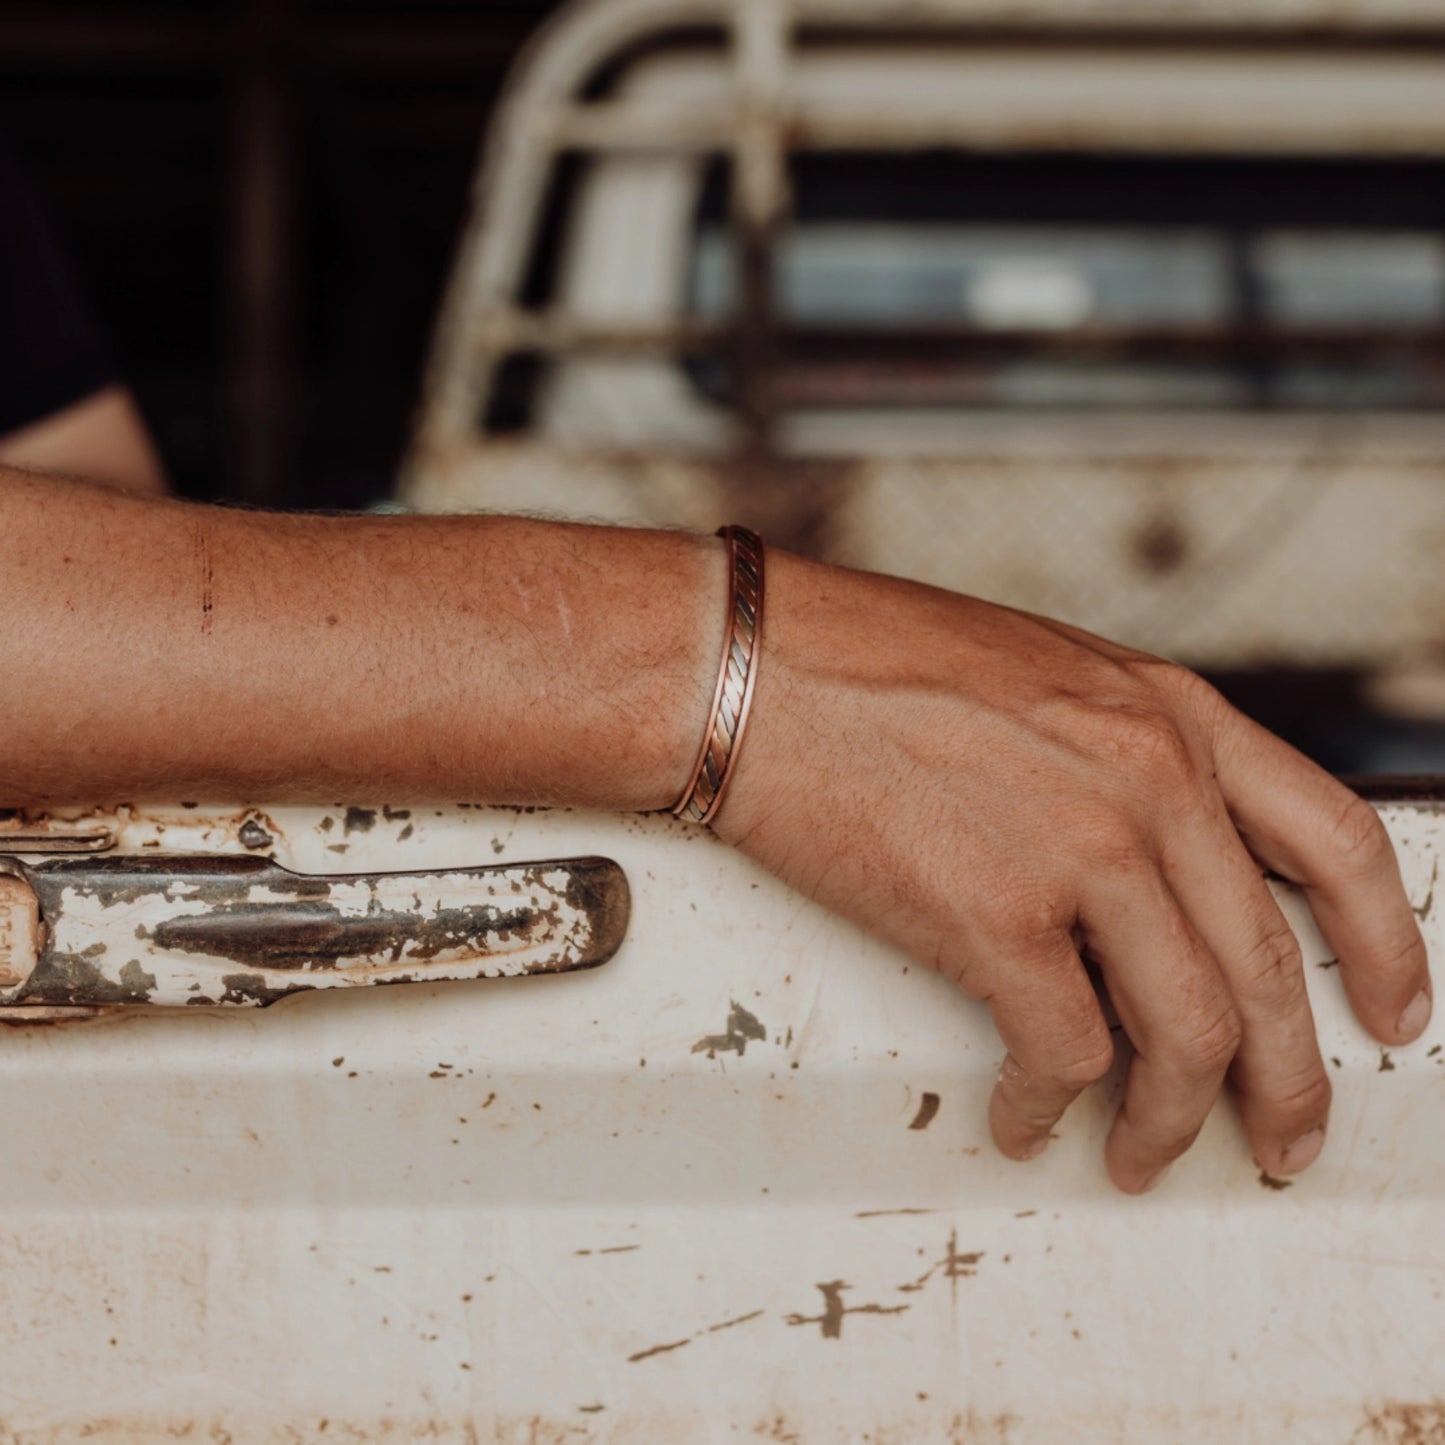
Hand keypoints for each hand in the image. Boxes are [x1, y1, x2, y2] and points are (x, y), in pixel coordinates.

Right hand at [716, 550, 1430, 1192]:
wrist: (754, 668)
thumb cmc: (868, 663)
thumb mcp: (1044, 678)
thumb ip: (1121, 757)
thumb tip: (1151, 863)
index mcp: (1169, 715)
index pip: (1335, 839)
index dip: (1384, 945)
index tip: (1393, 1012)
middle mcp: (1148, 781)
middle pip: (1268, 970)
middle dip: (1289, 1083)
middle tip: (1282, 1138)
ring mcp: (1079, 849)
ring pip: (1189, 1033)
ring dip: (1171, 1119)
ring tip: (1141, 1153)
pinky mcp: (992, 914)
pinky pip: (1065, 1051)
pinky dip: (1050, 1103)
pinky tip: (1023, 1111)